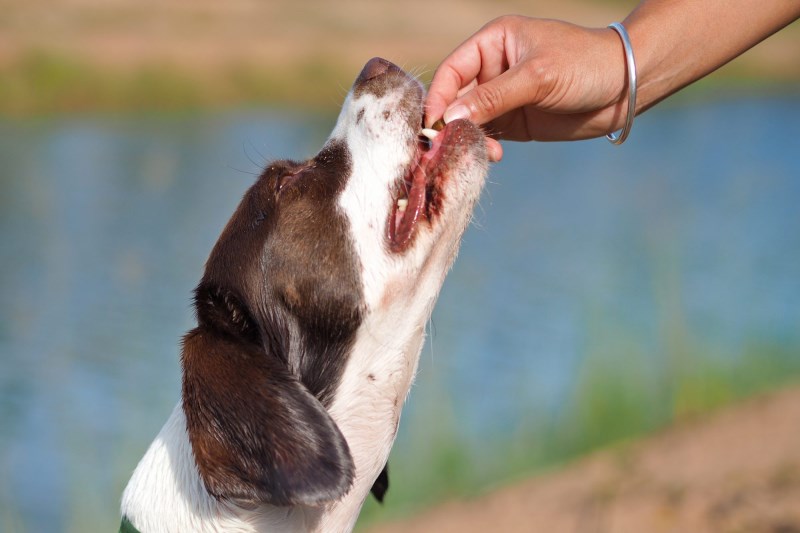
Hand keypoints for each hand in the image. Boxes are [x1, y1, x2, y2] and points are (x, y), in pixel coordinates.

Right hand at [425, 16, 629, 160]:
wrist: (625, 87)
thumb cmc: (584, 64)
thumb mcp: (537, 77)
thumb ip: (493, 97)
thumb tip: (449, 118)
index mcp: (493, 43)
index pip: (452, 70)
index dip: (439, 97)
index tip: (433, 125)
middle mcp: (492, 68)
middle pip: (455, 99)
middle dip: (452, 124)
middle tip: (451, 148)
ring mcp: (502, 97)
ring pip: (469, 121)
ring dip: (470, 138)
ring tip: (485, 152)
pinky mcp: (514, 121)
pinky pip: (488, 135)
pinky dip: (485, 147)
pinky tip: (495, 155)